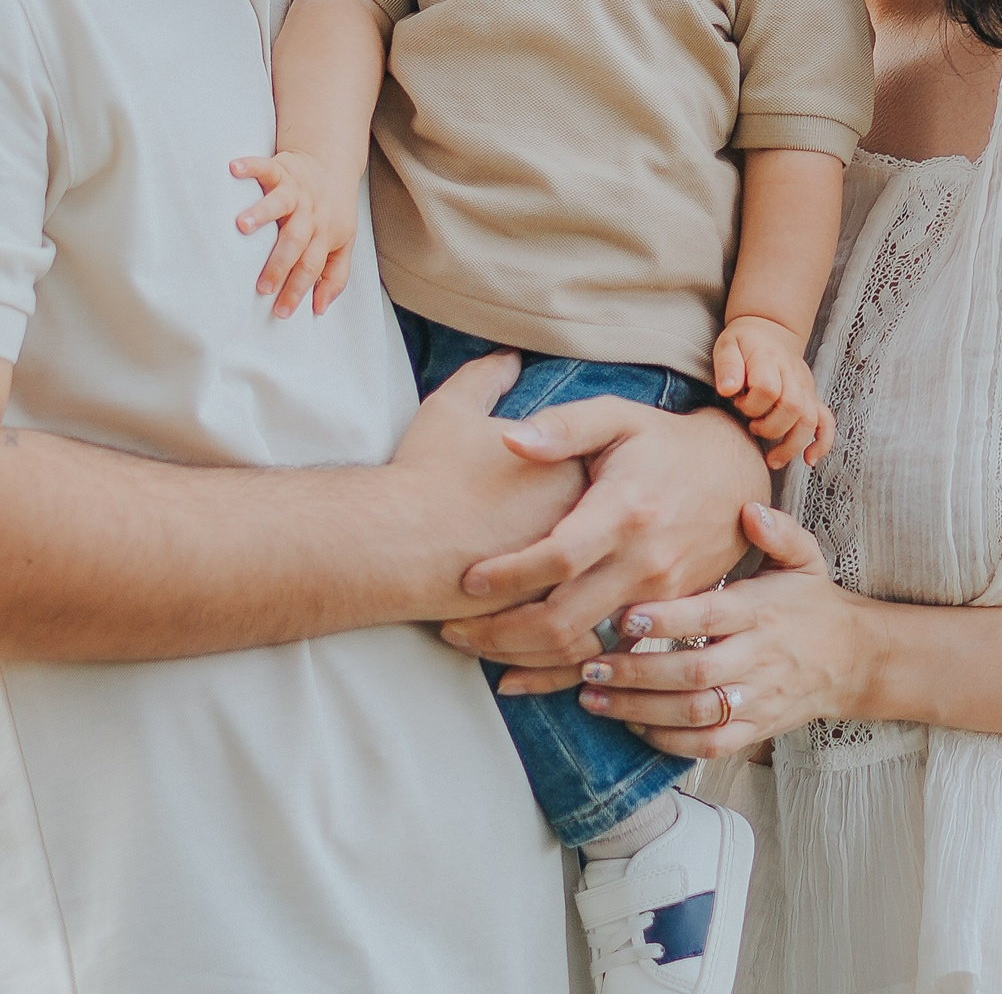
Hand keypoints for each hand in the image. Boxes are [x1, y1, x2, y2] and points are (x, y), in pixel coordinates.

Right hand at [230, 149, 355, 316]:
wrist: (333, 162)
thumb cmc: (334, 210)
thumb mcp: (343, 243)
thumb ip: (335, 276)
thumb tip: (320, 309)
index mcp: (325, 234)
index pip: (312, 266)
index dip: (298, 289)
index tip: (282, 312)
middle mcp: (311, 213)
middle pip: (296, 241)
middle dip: (280, 265)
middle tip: (263, 287)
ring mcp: (296, 191)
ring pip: (280, 203)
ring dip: (262, 213)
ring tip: (242, 226)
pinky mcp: (282, 169)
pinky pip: (265, 167)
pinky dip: (250, 166)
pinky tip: (233, 168)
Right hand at [388, 351, 587, 620]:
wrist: (393, 542)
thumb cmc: (427, 473)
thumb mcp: (457, 406)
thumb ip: (488, 378)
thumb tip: (508, 359)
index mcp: (572, 477)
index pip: (602, 478)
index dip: (584, 481)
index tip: (556, 486)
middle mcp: (581, 531)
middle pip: (607, 541)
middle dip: (595, 543)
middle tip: (564, 541)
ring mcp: (562, 580)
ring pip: (596, 597)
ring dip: (583, 596)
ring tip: (557, 589)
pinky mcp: (537, 619)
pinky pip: (571, 641)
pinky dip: (562, 638)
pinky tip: (532, 619)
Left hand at [438, 398, 767, 667]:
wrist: (734, 473)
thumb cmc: (663, 442)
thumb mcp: (617, 417)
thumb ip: (563, 427)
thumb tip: (508, 438)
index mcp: (625, 510)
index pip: (558, 557)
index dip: (508, 575)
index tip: (464, 580)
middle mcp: (644, 562)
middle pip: (563, 618)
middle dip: (500, 631)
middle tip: (450, 628)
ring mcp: (658, 597)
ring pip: (582, 650)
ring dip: (522, 658)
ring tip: (474, 648)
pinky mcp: (665, 616)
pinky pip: (608, 660)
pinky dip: (560, 677)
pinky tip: (519, 677)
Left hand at [551, 502, 871, 757]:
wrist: (853, 659)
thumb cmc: (811, 601)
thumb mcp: (805, 556)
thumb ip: (778, 530)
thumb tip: (749, 508)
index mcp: (762, 610)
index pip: (711, 616)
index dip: (668, 618)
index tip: (625, 616)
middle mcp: (759, 657)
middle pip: (695, 672)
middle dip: (637, 672)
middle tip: (590, 666)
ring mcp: (758, 698)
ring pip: (696, 713)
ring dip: (640, 710)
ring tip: (594, 699)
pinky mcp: (757, 729)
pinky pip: (710, 745)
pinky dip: (670, 741)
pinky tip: (633, 726)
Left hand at [712, 316, 834, 470]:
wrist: (771, 329)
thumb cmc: (745, 342)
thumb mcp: (727, 345)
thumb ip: (727, 366)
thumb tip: (727, 389)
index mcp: (769, 361)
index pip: (767, 388)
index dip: (751, 404)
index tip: (737, 402)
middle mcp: (792, 376)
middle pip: (791, 408)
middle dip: (769, 427)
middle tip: (752, 426)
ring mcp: (806, 388)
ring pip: (809, 420)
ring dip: (792, 445)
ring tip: (773, 460)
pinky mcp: (812, 398)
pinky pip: (826, 422)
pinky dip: (822, 443)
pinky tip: (809, 459)